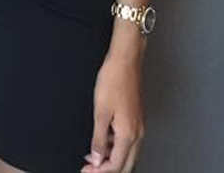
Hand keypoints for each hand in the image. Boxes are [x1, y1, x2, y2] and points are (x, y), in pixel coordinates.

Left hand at [82, 50, 144, 172]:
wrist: (125, 61)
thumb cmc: (113, 81)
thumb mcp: (100, 112)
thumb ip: (98, 138)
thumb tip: (96, 159)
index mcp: (129, 135)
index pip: (116, 165)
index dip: (100, 171)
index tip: (85, 171)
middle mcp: (137, 134)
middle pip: (125, 164)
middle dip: (107, 169)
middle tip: (89, 169)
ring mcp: (138, 126)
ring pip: (127, 154)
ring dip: (111, 158)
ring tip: (91, 156)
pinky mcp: (135, 119)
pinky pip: (127, 141)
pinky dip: (114, 146)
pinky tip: (101, 141)